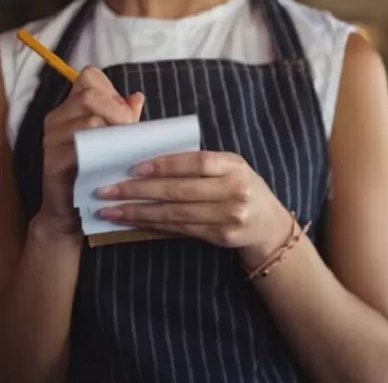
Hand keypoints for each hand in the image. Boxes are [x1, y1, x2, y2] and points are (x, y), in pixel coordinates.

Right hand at [38, 67, 142, 236]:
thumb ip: (124, 117)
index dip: (112, 90)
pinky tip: (113, 161)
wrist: (73, 210)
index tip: (127, 113)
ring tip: (125, 149)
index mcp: (72, 108)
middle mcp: (58, 118)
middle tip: (131, 131)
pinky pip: (81, 147)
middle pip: (90, 95)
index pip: (89, 76)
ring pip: (89, 120)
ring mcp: (52, 139)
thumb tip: (137, 96)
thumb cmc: (98, 171)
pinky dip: (102, 152)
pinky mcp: (53, 161)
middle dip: (118, 111)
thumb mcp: (115, 140)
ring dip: (115, 133)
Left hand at [96, 151, 290, 264]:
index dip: (165, 165)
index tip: (134, 168)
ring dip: (139, 212)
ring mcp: (229, 216)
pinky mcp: (222, 236)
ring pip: (175, 213)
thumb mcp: (230, 168)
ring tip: (110, 210)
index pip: (196, 163)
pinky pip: (181, 229)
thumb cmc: (241, 188)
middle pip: (180, 190)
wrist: (268, 223)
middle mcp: (235, 190)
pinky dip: (154, 225)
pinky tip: (133, 222)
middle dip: (139, 191)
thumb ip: (201, 164)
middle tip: (107, 190)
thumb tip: (149, 161)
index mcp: (235, 166)